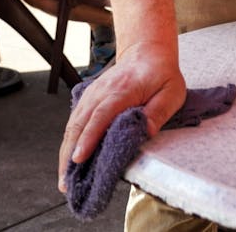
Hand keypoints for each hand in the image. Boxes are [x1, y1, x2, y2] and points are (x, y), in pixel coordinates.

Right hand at [57, 41, 185, 190]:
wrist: (145, 52)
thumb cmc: (160, 74)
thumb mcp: (171, 91)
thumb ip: (159, 111)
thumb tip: (146, 131)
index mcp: (122, 91)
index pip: (101, 116)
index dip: (88, 138)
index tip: (79, 158)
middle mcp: (101, 93)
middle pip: (79, 124)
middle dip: (69, 154)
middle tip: (67, 182)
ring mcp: (91, 95)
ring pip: (72, 125)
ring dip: (65, 152)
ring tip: (65, 179)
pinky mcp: (88, 100)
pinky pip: (74, 122)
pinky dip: (68, 142)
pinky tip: (68, 161)